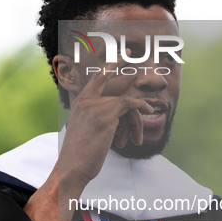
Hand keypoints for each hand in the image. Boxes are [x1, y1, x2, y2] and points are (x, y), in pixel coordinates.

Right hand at [57, 58, 153, 193]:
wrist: (73, 168)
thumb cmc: (80, 155)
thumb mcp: (86, 131)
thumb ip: (97, 118)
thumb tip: (117, 115)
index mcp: (79, 103)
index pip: (95, 79)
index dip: (108, 66)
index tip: (119, 55)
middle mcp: (85, 101)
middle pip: (106, 77)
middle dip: (118, 62)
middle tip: (129, 52)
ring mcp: (94, 107)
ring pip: (125, 101)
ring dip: (137, 116)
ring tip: (141, 128)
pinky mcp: (105, 117)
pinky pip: (129, 104)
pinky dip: (141, 106)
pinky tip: (149, 110)